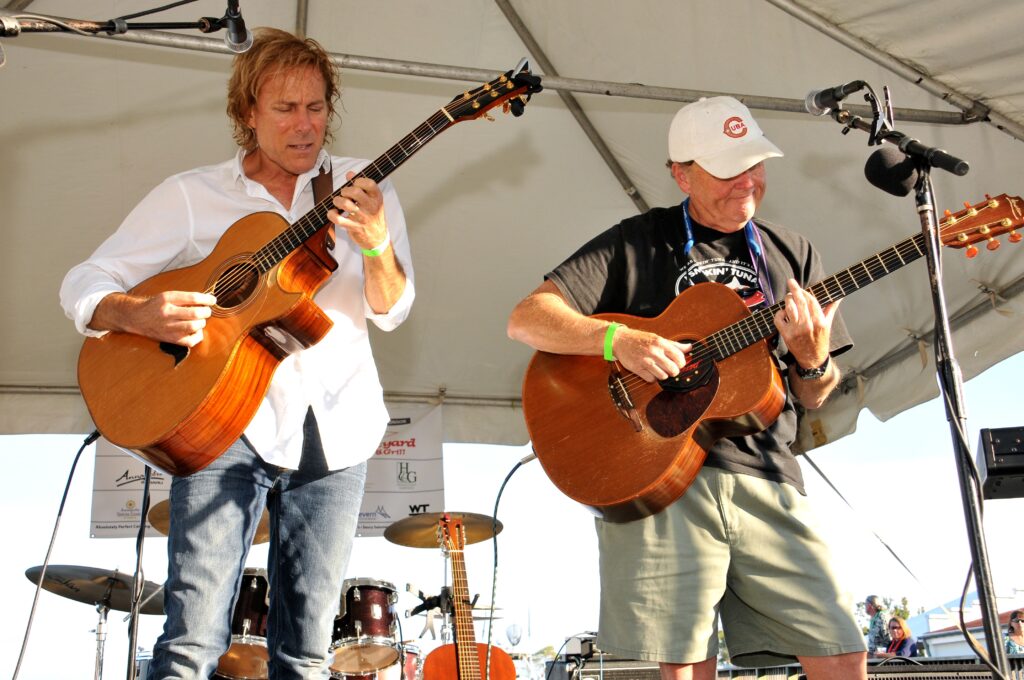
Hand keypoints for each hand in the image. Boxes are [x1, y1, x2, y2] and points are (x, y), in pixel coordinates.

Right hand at [93, 290, 216, 346]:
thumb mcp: (168, 296)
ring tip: (199, 320)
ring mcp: (168, 327)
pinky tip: (195, 330)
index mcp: (167, 299)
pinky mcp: (170, 339)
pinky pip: (190, 341)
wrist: (137, 317)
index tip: (213, 300)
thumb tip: (208, 300)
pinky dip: (198, 336)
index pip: (192, 298)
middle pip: (195, 314)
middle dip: (206, 312)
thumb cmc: (156, 306)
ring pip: (194, 326)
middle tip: (206, 311)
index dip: (206, 299)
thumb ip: (186, 298)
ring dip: (202, 323)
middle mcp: (167, 313)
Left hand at [328, 171, 388, 252]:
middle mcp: (371, 207)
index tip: (355, 184)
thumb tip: (349, 174)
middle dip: (345, 190)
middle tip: (344, 194)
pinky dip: (331, 214)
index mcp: (377, 198)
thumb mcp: (372, 200)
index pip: (369, 183)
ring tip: (338, 202)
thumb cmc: (373, 215)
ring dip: (337, 200)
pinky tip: (333, 212)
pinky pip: (338, 219)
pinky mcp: (353, 228)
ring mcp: (362, 218)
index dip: (359, 180)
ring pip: (346, 204)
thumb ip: (361, 186)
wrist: (378, 237)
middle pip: (356, 192)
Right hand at [614, 326, 690, 382]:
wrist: (620, 340)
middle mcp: (653, 352)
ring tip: (659, 370)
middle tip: (671, 369)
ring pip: (663, 376)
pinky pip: (651, 380)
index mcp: (660, 343)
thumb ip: (674, 345)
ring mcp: (645, 361)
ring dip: (663, 375)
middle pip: (673, 369)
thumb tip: (690, 347)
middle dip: (674, 371)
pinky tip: (650, 372)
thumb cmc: (641, 340)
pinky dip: (653, 378)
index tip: (678, 363)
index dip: (681, 363)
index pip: (679, 357)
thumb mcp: (658, 338)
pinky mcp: (637, 369)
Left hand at [773, 279, 838, 369]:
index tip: (800, 286)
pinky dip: (779, 313)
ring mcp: (796, 330)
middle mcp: (808, 325)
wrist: (812, 359)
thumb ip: (831, 309)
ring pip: (789, 308)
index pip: (811, 301)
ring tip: (788, 297)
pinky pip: (779, 319)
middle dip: (794, 289)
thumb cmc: (820, 340)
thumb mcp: (828, 325)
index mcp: (820, 322)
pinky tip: (783, 312)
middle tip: (790, 282)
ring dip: (787, 300)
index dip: (805, 291)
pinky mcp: (786, 335)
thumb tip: (838, 297)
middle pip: (800, 302)